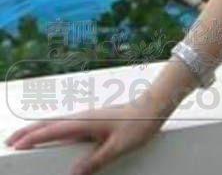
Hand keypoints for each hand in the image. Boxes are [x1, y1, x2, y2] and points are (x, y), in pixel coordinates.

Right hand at [4, 101, 164, 174]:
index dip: (34, 138)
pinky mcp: (93, 120)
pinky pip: (66, 125)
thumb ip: (95, 161)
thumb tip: (73, 174)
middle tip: (10, 141)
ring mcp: (88, 117)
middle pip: (50, 123)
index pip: (53, 130)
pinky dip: (52, 129)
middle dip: (29, 132)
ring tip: (25, 138)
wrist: (153, 107)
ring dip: (39, 129)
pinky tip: (52, 136)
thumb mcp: (117, 147)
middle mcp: (83, 117)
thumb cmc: (138, 125)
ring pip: (57, 123)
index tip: (16, 145)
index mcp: (85, 121)